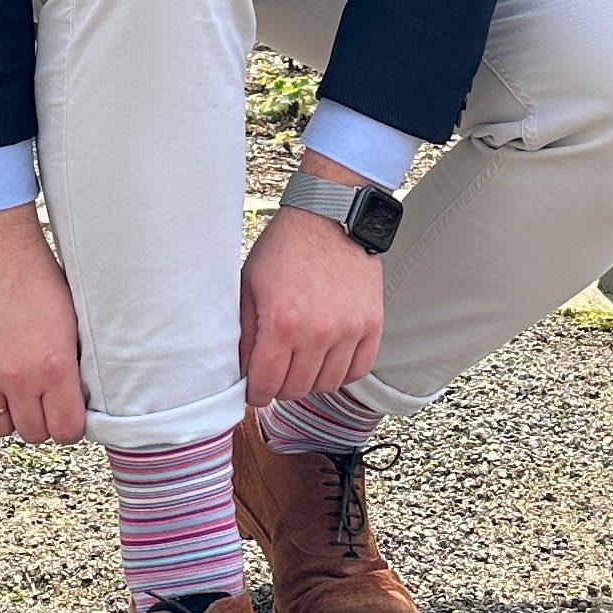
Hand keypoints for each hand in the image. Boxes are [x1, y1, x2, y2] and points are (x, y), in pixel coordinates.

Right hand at [0, 205, 86, 443]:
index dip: (69, 427)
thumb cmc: (34, 272)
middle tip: (41, 403)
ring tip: (14, 395)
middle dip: (40, 421)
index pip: (66, 430)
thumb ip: (72, 362)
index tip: (67, 417)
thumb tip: (77, 393)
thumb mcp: (71, 320)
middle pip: (31, 433)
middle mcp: (18, 377)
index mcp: (54, 366)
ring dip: (8, 417)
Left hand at [240, 154, 383, 408]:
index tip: (254, 391)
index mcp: (282, 323)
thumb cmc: (285, 248)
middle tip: (276, 374)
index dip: (256, 394)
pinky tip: (328, 360)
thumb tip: (240, 368)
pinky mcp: (371, 325)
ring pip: (327, 385)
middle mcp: (318, 333)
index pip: (267, 385)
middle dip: (280, 387)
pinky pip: (358, 370)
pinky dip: (341, 373)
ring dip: (310, 381)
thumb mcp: (250, 284)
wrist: (329, 217)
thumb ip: (244, 330)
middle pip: (297, 390)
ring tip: (301, 365)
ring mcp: (349, 330)